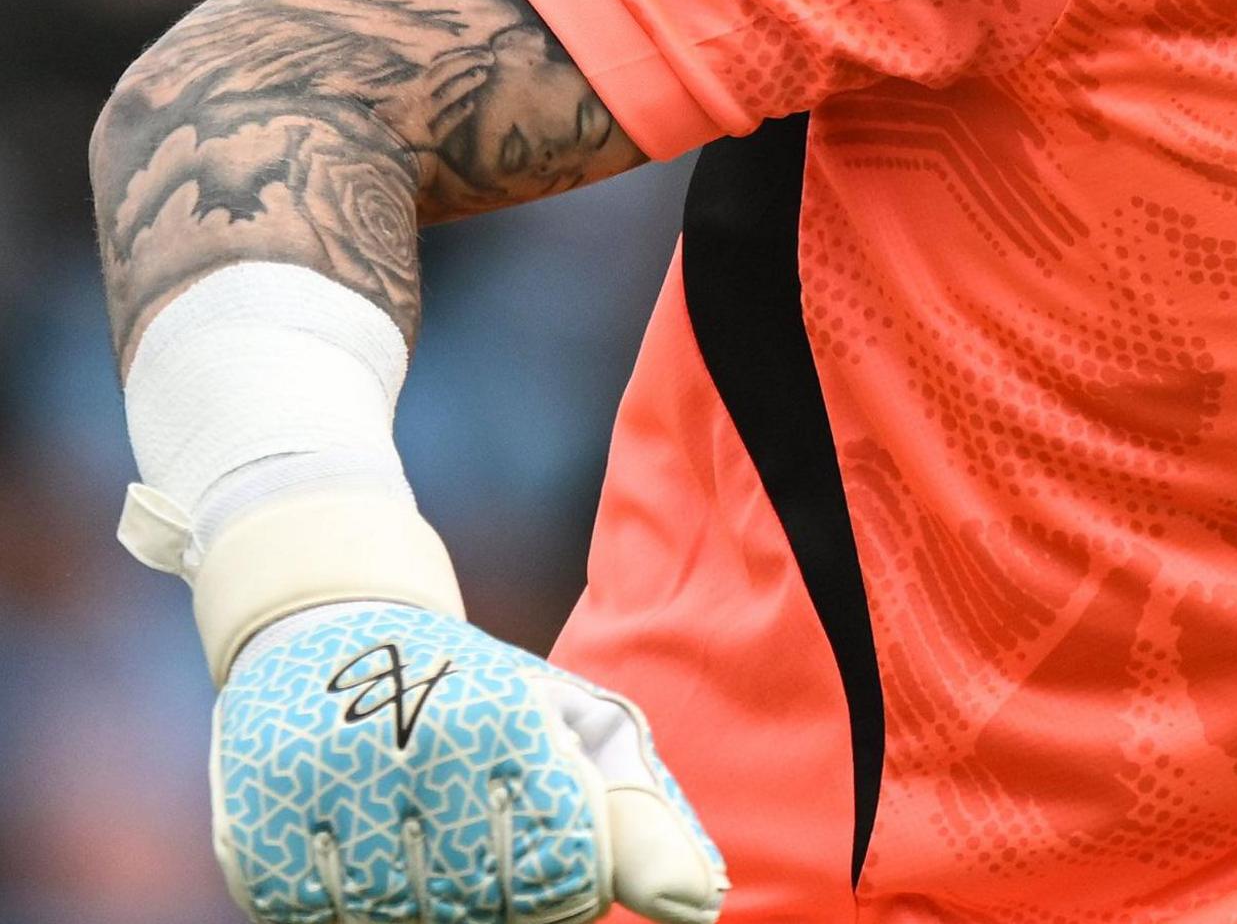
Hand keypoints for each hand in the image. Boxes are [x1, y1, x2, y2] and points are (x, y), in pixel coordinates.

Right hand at [210, 601, 723, 923]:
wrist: (324, 621)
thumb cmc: (477, 691)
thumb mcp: (572, 726)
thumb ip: (641, 821)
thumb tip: (701, 910)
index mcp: (507, 721)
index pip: (565, 875)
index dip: (565, 888)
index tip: (551, 852)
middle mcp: (415, 754)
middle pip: (484, 908)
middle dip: (497, 899)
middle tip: (476, 838)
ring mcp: (327, 796)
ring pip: (402, 922)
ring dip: (424, 906)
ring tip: (423, 839)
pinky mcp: (255, 834)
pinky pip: (320, 923)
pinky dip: (350, 910)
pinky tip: (365, 852)